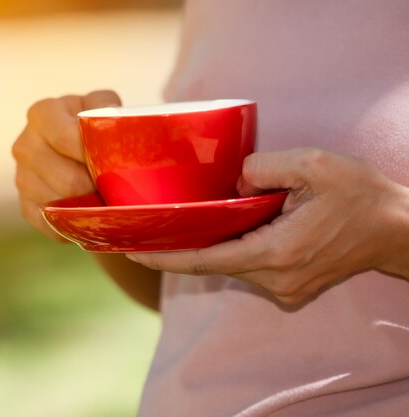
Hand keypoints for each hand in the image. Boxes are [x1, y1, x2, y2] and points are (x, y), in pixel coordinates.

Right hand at [12, 90, 121, 240]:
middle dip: (96, 189)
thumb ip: (107, 113)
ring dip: (86, 209)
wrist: (76, 145)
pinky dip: (73, 225)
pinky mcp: (24, 205)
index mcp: (42, 114)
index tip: (114, 164)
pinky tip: (90, 217)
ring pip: (59, 206)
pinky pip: (51, 223)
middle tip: (116, 190)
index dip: (92, 155)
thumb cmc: (94, 123)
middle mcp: (25, 145)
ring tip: (106, 202)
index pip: (64, 138)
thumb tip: (116, 129)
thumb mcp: (103, 106)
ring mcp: (22, 178)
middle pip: (66, 181)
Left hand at [127, 148, 408, 303]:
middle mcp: (274, 278)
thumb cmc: (358, 196)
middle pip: (211, 262)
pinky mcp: (287, 287)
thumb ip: (263, 167)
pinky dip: (227, 247)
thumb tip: (232, 183)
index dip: (162, 256)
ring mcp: (282, 288)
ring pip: (227, 264)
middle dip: (177, 246)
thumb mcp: (314, 165)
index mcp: (276, 252)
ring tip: (178, 221)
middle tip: (143, 225)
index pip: (203, 260)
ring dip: (206, 244)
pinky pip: (244, 265)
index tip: (130, 250)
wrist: (395, 230)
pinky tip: (220, 227)